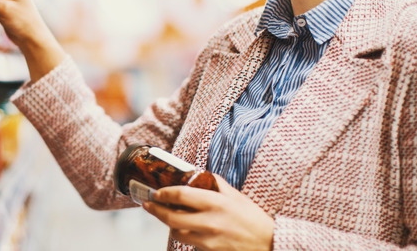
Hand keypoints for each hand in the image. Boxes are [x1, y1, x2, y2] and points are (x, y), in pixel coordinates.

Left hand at [143, 176, 273, 250]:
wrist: (268, 244)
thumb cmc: (252, 218)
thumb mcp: (235, 195)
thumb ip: (214, 183)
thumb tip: (197, 174)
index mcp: (215, 202)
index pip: (180, 195)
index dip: (163, 193)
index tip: (156, 192)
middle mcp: (209, 221)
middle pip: (171, 217)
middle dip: (155, 210)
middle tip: (148, 204)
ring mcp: (208, 239)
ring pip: (176, 232)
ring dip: (167, 223)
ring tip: (163, 215)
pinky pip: (188, 242)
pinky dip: (182, 233)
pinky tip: (181, 227)